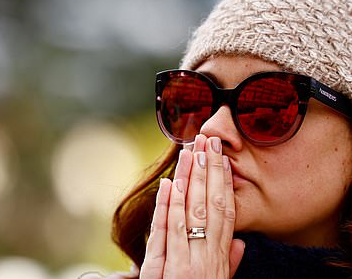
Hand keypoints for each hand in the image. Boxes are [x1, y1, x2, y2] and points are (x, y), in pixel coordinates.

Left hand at [139, 135, 244, 278]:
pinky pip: (166, 234)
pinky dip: (167, 208)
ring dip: (188, 180)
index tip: (222, 157)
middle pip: (209, 206)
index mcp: (219, 258)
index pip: (225, 213)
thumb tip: (242, 242)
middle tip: (206, 141)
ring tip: (189, 152)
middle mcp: (206, 257)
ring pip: (189, 214)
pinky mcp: (165, 270)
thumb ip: (229, 263)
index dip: (224, 183)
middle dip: (208, 172)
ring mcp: (186, 263)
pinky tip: (168, 185)